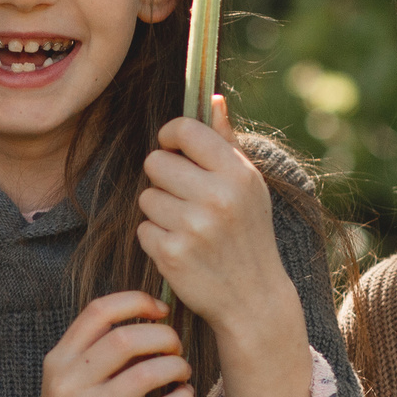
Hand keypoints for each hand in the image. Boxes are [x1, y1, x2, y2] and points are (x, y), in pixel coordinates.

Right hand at [0, 292, 192, 396]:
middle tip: (176, 348)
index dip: (136, 302)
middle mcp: (69, 383)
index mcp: (58, 361)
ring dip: (175, 367)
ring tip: (181, 372)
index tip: (161, 309)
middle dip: (163, 337)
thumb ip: (93, 355)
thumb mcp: (63, 383)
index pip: (99, 312)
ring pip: (146, 373)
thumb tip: (148, 327)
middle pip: (126, 338)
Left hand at [138, 97, 310, 396]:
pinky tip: (181, 249)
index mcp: (237, 173)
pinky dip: (156, 238)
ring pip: (146, 197)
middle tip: (184, 198)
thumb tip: (212, 97)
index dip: (171, 137)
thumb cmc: (248, 233)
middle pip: (155, 163)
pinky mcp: (172, 254)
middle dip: (163, 178)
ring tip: (187, 227)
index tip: (174, 149)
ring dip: (160, 210)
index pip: (184, 130)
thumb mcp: (248, 186)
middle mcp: (217, 197)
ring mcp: (194, 227)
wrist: (253, 299)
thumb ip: (226, 142)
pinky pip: (143, 228)